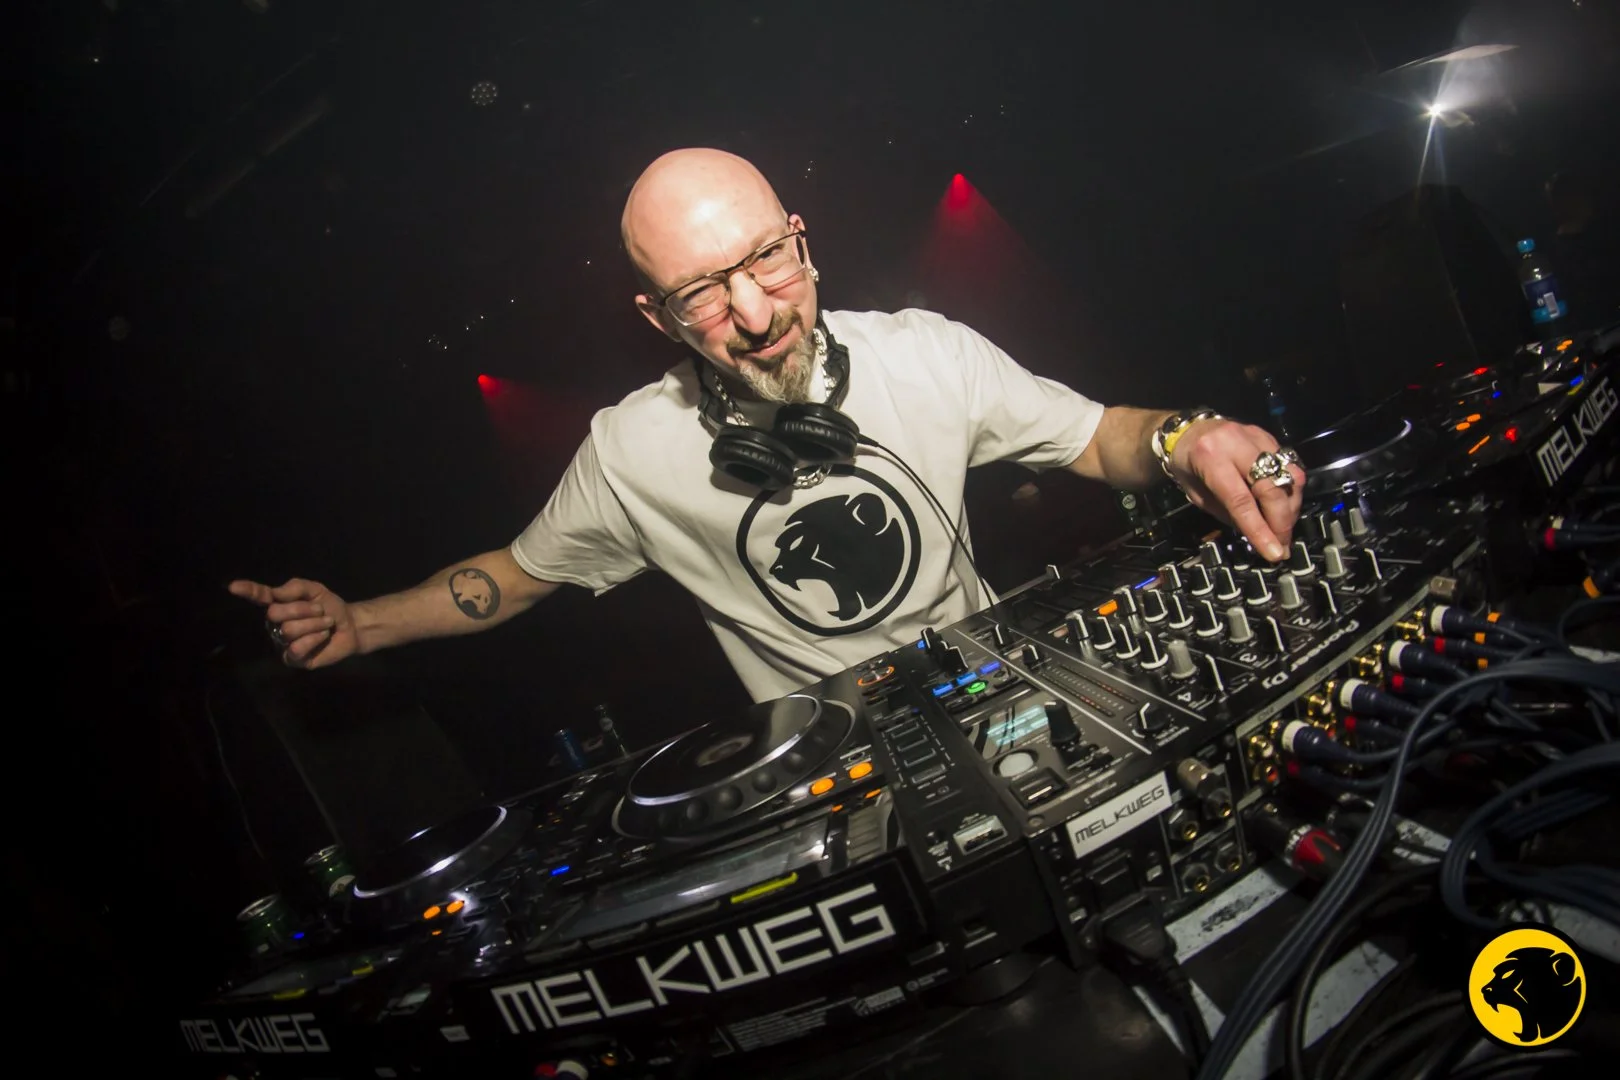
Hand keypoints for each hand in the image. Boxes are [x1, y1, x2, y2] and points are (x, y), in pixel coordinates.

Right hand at [227, 577, 358, 669]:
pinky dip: (313, 639)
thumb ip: (296, 587)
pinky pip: (296, 648)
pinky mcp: (293, 659)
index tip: (233, 586)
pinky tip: (323, 636)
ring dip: (314, 623)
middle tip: (320, 610)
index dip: (248, 591)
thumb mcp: (315, 590)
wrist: (351, 626)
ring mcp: (282, 643)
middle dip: (302, 609)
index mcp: (278, 605)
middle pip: (275, 613)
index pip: (260, 597)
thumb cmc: (330, 608)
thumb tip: (275, 592)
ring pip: (288, 630)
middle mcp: (275, 624)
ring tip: (326, 623)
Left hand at [1169, 419, 1304, 560]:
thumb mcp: (1197, 494)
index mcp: (1210, 458)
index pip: (1240, 500)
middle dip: (1282, 522)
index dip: (1260, 529)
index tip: (1274, 552)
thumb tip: (1258, 534)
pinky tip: (1284, 505)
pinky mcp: (1269, 437)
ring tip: (1283, 527)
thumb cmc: (1187, 465)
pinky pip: (1290, 466)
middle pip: (1271, 488)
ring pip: (1290, 475)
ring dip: (1291, 508)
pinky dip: (1290, 490)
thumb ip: (1226, 512)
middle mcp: (1236, 443)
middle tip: (1282, 545)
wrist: (1188, 430)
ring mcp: (1256, 437)